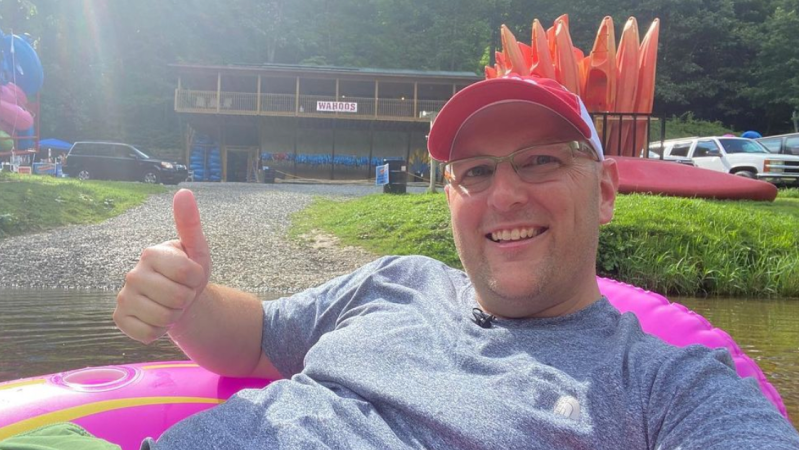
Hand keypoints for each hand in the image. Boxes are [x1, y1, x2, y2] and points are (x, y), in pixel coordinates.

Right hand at [114, 189, 211, 343]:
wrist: (179, 300)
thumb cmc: (189, 272)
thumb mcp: (197, 250)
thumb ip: (190, 223)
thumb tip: (184, 191)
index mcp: (151, 253)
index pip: (187, 274)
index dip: (197, 279)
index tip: (191, 275)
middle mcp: (132, 273)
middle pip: (178, 298)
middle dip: (187, 299)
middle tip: (181, 292)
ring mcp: (123, 297)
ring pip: (164, 318)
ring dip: (175, 316)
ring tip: (170, 305)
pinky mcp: (119, 319)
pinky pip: (148, 334)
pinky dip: (159, 331)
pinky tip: (156, 318)